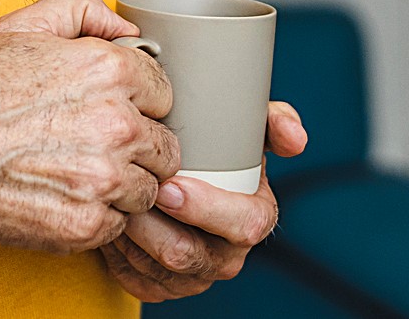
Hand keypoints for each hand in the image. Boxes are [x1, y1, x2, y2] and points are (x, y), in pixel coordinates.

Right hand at [0, 0, 180, 253]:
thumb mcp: (21, 24)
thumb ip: (85, 9)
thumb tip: (128, 30)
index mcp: (108, 70)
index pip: (164, 92)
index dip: (135, 100)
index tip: (105, 108)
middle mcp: (115, 124)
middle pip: (164, 145)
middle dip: (136, 146)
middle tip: (90, 144)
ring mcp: (102, 180)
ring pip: (147, 189)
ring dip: (122, 185)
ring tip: (74, 172)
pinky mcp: (85, 225)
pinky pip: (119, 224)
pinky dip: (97, 216)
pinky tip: (60, 196)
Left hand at [99, 101, 306, 301]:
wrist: (174, 174)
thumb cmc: (211, 149)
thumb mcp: (246, 128)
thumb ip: (273, 122)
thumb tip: (296, 139)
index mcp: (255, 219)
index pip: (244, 225)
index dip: (206, 209)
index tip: (171, 185)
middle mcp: (227, 255)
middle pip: (191, 255)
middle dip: (157, 225)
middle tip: (133, 191)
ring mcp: (193, 275)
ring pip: (157, 269)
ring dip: (132, 233)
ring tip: (115, 198)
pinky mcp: (161, 286)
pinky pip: (136, 278)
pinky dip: (119, 250)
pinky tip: (112, 219)